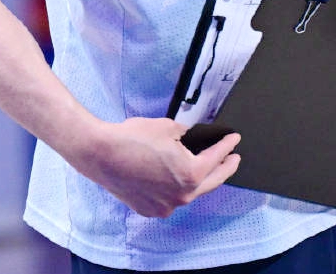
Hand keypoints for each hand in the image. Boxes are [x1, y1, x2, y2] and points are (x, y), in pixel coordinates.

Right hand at [72, 117, 240, 217]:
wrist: (101, 154)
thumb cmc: (133, 139)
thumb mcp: (168, 127)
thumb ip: (187, 134)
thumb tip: (193, 137)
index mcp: (191, 174)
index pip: (217, 158)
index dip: (227, 146)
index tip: (234, 140)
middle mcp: (182, 195)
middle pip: (212, 181)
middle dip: (225, 168)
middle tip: (233, 158)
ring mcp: (166, 206)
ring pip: (190, 192)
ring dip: (199, 179)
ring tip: (205, 167)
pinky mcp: (150, 209)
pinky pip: (170, 199)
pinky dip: (176, 188)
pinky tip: (175, 178)